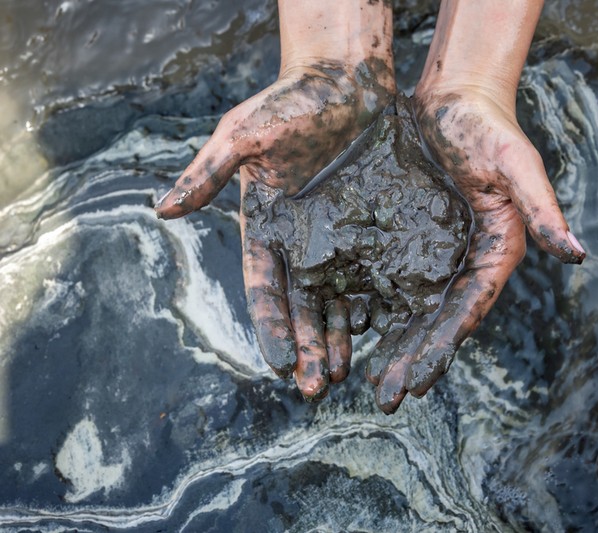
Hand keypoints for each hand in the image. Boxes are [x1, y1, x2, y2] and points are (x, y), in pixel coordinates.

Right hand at [155, 57, 394, 398]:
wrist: (345, 80)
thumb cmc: (290, 102)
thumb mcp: (245, 134)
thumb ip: (208, 173)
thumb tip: (161, 211)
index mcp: (266, 229)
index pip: (265, 288)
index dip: (271, 326)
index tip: (278, 363)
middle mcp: (300, 243)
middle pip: (303, 306)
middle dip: (308, 347)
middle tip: (319, 386)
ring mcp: (339, 239)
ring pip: (339, 299)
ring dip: (341, 338)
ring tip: (348, 373)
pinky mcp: (375, 229)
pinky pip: (378, 273)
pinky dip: (379, 305)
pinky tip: (385, 332)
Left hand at [365, 88, 585, 413]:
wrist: (452, 99)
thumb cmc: (489, 127)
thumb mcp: (517, 163)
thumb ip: (542, 207)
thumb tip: (577, 254)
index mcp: (495, 252)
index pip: (468, 308)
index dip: (444, 345)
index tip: (420, 382)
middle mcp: (463, 260)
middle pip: (435, 318)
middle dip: (412, 359)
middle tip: (386, 398)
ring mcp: (431, 250)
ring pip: (406, 305)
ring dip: (387, 343)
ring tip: (360, 379)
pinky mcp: (402, 234)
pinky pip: (381, 274)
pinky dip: (365, 302)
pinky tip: (344, 327)